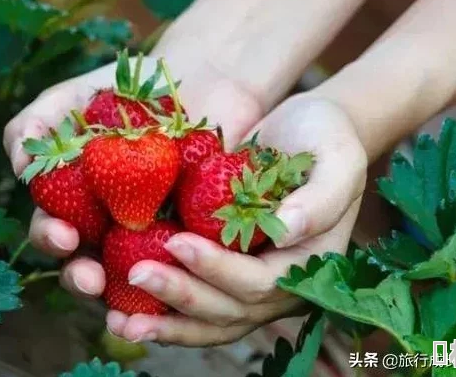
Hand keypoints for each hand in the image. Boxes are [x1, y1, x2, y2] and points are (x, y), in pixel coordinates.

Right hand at [3, 55, 263, 297]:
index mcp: (76, 203)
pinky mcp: (195, 235)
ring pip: (133, 276)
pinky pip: (185, 263)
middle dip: (82, 278)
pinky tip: (180, 282)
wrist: (197, 83)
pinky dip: (179, 277)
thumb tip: (20, 163)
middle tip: (90, 278)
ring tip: (135, 287)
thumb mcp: (73, 98)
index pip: (55, 232)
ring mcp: (152, 234)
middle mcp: (110, 225)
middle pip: (88, 265)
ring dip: (127, 293)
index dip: (53, 240)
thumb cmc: (126, 92)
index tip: (64, 236)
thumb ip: (37, 123)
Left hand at [106, 95, 366, 345]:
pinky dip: (163, 309)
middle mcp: (278, 284)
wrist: (305, 132)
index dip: (218, 270)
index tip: (178, 242)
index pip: (261, 283)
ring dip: (164, 323)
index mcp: (307, 265)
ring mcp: (250, 281)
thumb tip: (288, 232)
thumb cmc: (326, 139)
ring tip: (118, 322)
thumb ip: (321, 198)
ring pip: (209, 318)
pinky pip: (196, 298)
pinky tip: (123, 310)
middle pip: (229, 310)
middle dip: (181, 297)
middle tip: (136, 277)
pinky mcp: (226, 268)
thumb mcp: (338, 159)